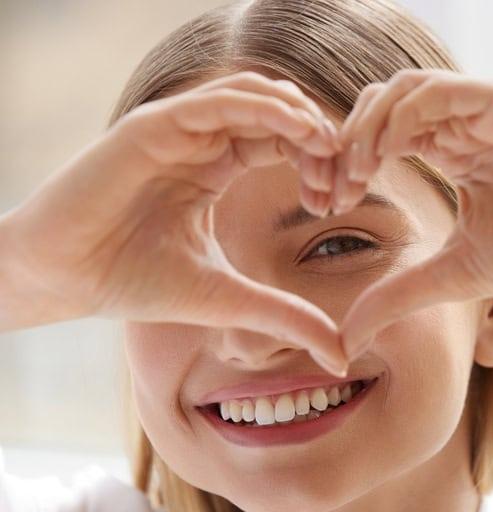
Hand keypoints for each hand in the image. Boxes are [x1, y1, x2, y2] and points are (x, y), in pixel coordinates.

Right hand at [5, 71, 348, 374]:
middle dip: (320, 138)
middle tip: (344, 173)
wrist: (67, 281)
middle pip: (279, 115)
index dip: (320, 162)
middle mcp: (202, 142)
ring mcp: (179, 130)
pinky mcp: (155, 126)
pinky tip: (300, 129)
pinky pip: (221, 100)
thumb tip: (340, 355)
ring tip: (328, 145)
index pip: (284, 143)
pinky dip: (266, 106)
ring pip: (255, 94)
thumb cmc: (136, 284)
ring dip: (300, 114)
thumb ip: (287, 317)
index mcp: (217, 169)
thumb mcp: (230, 299)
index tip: (338, 199)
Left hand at [330, 69, 492, 360]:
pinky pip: (437, 91)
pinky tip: (387, 158)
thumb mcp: (455, 275)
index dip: (344, 164)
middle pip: (379, 106)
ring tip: (353, 176)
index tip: (323, 205)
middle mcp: (464, 122)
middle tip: (326, 190)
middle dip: (343, 143)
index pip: (379, 136)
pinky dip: (401, 118)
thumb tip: (346, 338)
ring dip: (366, 128)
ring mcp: (484, 107)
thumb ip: (399, 293)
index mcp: (453, 150)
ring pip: (401, 90)